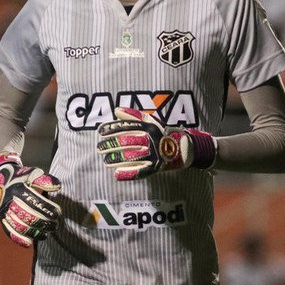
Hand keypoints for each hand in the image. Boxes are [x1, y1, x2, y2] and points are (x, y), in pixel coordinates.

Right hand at [0, 151, 61, 247]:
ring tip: (46, 234)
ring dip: (34, 233)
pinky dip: (18, 239)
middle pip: (29, 216)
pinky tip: (29, 243)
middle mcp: (10, 201)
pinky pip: (9, 231)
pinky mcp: (2, 218)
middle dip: (44, 223)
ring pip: (20, 226)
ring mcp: (4, 211)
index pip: (36, 203)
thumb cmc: (22, 177)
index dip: (49, 210)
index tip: (58, 214)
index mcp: (18, 189)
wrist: (0, 179)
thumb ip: (45, 180)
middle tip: (55, 225)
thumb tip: (58, 186)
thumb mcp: (32, 174)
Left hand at [96, 107, 216, 180]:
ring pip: (129, 156)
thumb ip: (133, 115)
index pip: (125, 127)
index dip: (111, 129)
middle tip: (99, 148)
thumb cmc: (164, 132)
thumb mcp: (151, 120)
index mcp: (147, 128)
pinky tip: (116, 174)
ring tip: (105, 160)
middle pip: (124, 142)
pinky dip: (128, 173)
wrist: (184, 147)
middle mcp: (149, 140)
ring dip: (115, 159)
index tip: (100, 132)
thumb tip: (116, 110)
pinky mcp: (156, 167)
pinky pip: (140, 171)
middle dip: (109, 145)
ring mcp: (152, 154)